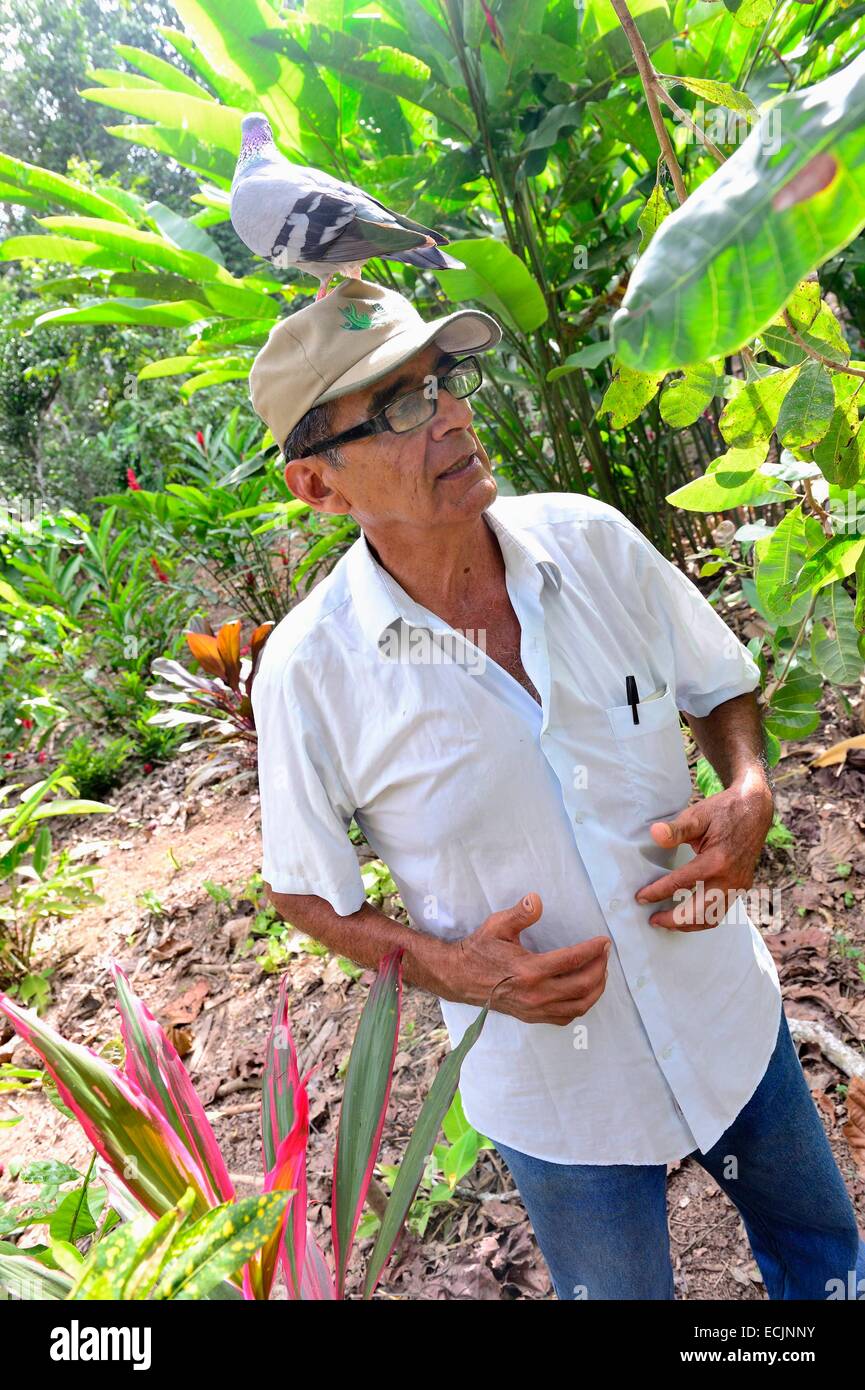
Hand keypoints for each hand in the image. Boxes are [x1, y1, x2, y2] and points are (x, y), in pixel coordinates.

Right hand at [443, 892, 610, 1024]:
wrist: (459, 978)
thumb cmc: (479, 949)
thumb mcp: (496, 925)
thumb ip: (519, 914)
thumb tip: (536, 899)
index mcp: (529, 970)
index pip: (572, 961)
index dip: (593, 950)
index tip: (604, 941)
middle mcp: (535, 994)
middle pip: (583, 985)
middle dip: (600, 968)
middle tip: (605, 953)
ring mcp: (534, 1009)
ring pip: (579, 1005)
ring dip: (596, 989)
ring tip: (601, 971)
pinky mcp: (532, 1017)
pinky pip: (566, 1016)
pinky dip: (581, 1005)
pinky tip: (584, 990)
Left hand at [633, 772, 774, 931]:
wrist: (754, 810)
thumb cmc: (723, 811)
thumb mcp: (698, 815)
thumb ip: (676, 829)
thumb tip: (655, 834)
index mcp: (716, 861)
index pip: (679, 884)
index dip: (657, 893)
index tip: (640, 898)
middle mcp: (729, 879)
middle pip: (698, 913)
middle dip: (673, 921)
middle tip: (653, 920)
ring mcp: (738, 886)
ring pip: (712, 919)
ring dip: (688, 925)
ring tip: (668, 923)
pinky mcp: (741, 887)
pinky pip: (721, 912)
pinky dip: (703, 919)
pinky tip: (688, 916)